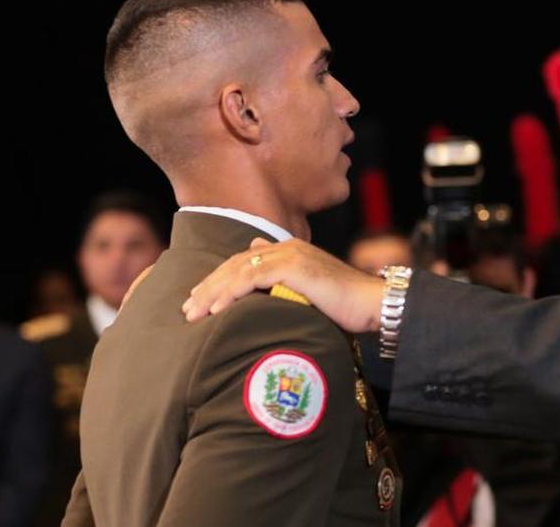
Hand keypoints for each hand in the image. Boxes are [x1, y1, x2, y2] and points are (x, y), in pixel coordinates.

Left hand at [181, 237, 384, 332]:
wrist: (372, 302)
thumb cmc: (347, 304)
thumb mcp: (312, 292)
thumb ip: (288, 286)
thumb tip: (263, 285)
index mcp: (290, 250)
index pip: (244, 260)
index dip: (219, 279)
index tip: (200, 299)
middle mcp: (286, 247)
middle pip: (235, 262)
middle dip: (208, 285)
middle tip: (187, 308)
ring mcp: (290, 255)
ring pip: (238, 270)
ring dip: (212, 292)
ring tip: (193, 312)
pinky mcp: (293, 267)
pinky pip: (251, 278)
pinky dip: (230, 293)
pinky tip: (216, 310)